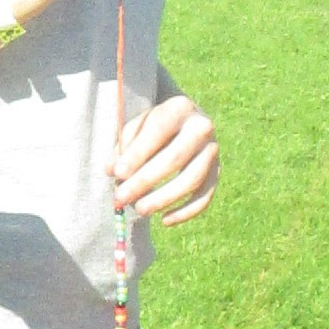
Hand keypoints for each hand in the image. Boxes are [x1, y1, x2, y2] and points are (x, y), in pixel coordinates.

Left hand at [111, 95, 217, 225]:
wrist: (181, 121)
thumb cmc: (151, 125)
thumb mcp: (136, 126)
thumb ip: (123, 145)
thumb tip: (111, 170)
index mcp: (179, 108)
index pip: (157, 131)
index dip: (137, 154)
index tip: (117, 173)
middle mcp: (202, 127)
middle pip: (175, 158)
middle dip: (145, 181)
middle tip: (121, 197)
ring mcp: (212, 150)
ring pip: (192, 180)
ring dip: (164, 198)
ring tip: (139, 210)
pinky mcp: (217, 171)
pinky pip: (205, 196)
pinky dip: (187, 212)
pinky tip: (165, 221)